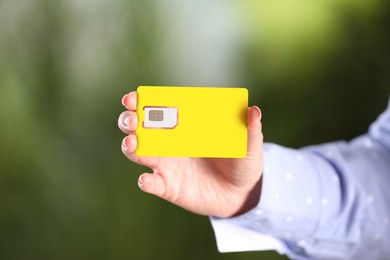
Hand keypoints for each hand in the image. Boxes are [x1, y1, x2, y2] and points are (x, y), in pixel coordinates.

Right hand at [118, 91, 263, 217]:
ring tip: (131, 143)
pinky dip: (146, 182)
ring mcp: (167, 165)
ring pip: (139, 153)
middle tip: (132, 119)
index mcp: (185, 126)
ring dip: (130, 147)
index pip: (159, 109)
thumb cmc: (242, 163)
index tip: (133, 98)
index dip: (141, 102)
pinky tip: (147, 179)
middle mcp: (170, 143)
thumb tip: (253, 110)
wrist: (241, 194)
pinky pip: (151, 184)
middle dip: (129, 121)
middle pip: (140, 128)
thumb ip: (250, 130)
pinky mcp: (168, 187)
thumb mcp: (249, 146)